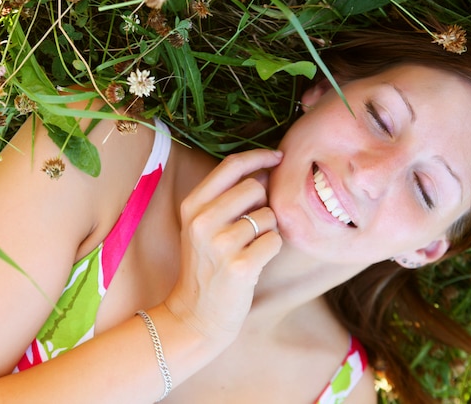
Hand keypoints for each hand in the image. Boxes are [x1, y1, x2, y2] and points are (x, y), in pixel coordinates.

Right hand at [165, 149, 282, 345]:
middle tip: (253, 226)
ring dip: (268, 229)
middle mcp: (202, 221)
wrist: (196, 314)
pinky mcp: (240, 266)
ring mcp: (220, 244)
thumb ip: (227, 196)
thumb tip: (267, 168)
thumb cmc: (207, 265)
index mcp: (192, 205)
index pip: (231, 165)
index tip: (278, 156)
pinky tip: (255, 262)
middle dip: (264, 203)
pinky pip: (275, 240)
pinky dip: (271, 249)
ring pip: (269, 215)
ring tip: (250, 247)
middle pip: (255, 188)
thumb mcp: (203, 226)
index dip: (259, 156)